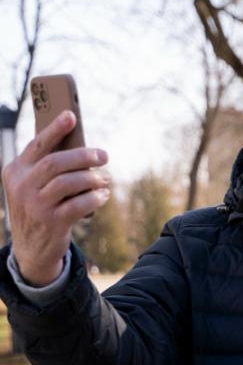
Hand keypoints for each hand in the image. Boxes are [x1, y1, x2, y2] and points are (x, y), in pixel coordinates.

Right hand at [3, 111, 109, 285]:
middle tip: (103, 156)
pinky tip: (103, 195)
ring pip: (70, 182)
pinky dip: (96, 197)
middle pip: (56, 162)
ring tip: (105, 179)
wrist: (32, 249)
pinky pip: (80, 204)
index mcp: (15, 171)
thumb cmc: (39, 208)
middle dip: (84, 156)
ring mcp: (35, 205)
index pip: (37, 145)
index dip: (55, 129)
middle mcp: (21, 186)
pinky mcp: (51, 222)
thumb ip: (48, 168)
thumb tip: (81, 147)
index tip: (71, 116)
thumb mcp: (33, 186)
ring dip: (93, 178)